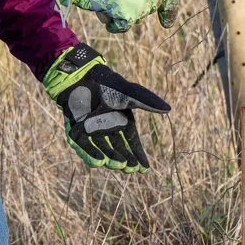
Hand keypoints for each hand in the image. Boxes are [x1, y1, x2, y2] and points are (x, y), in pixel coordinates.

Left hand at [43, 45, 169, 168]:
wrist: (80, 75)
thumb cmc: (106, 82)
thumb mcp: (128, 93)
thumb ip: (146, 101)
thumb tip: (168, 109)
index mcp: (121, 119)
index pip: (132, 141)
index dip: (138, 155)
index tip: (144, 169)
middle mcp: (107, 127)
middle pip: (118, 149)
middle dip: (125, 160)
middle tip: (131, 169)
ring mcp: (91, 130)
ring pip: (102, 149)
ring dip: (110, 159)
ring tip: (119, 165)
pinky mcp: (76, 130)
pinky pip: (83, 146)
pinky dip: (90, 155)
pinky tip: (99, 162)